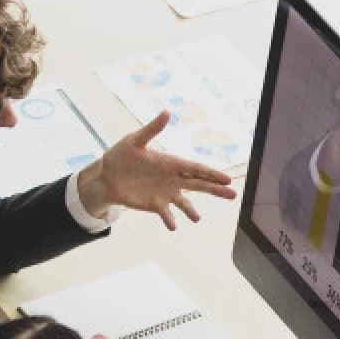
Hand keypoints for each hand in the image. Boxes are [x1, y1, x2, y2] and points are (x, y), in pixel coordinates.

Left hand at [85, 111, 238, 230]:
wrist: (107, 175)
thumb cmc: (121, 154)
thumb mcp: (135, 140)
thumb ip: (152, 129)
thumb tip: (166, 112)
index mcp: (171, 163)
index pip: (196, 169)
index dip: (212, 174)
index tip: (226, 179)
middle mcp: (173, 179)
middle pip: (199, 185)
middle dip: (215, 190)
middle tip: (233, 195)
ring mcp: (165, 193)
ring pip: (185, 202)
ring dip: (192, 210)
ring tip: (197, 218)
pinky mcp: (155, 204)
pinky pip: (166, 214)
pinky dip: (170, 220)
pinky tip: (173, 226)